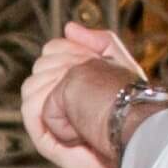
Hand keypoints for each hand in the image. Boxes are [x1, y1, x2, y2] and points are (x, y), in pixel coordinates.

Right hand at [20, 21, 145, 167]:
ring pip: (31, 86)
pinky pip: (30, 108)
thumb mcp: (120, 63)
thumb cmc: (133, 105)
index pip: (52, 50)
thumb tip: (68, 28)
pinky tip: (69, 107)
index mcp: (73, 78)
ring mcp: (50, 118)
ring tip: (79, 95)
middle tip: (88, 77)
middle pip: (41, 65)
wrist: (136, 139)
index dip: (69, 48)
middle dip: (64, 65)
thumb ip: (100, 41)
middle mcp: (58, 97)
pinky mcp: (46, 138)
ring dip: (54, 83)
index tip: (92, 57)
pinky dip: (46, 102)